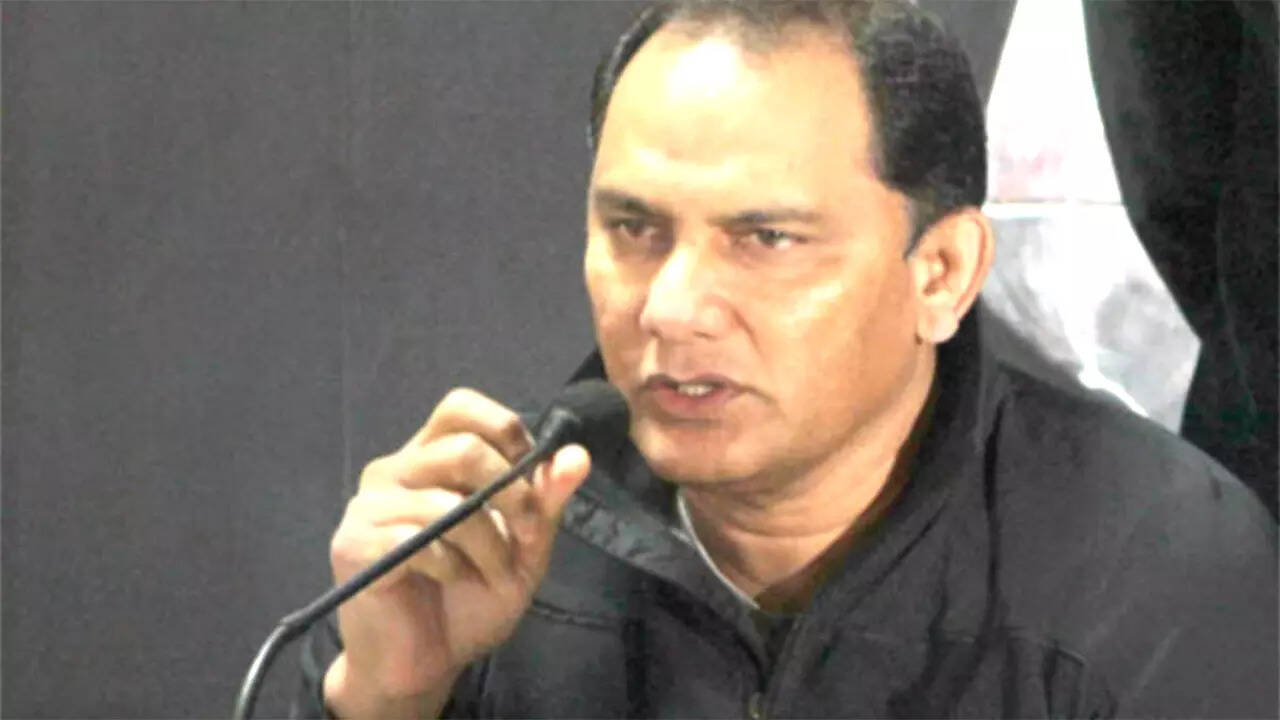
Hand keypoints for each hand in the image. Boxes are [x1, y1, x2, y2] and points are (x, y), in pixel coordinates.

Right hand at [323, 388, 591, 716]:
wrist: (425, 663)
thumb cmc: (469, 599)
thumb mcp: (522, 549)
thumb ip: (545, 501)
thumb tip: (577, 456)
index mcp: (429, 458)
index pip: (460, 407)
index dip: (504, 429)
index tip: (530, 471)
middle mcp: (393, 470)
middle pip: (461, 449)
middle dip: (511, 494)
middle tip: (526, 536)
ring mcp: (368, 506)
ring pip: (446, 502)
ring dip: (487, 544)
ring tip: (491, 573)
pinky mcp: (354, 545)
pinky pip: (417, 542)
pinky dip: (450, 565)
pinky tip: (452, 580)